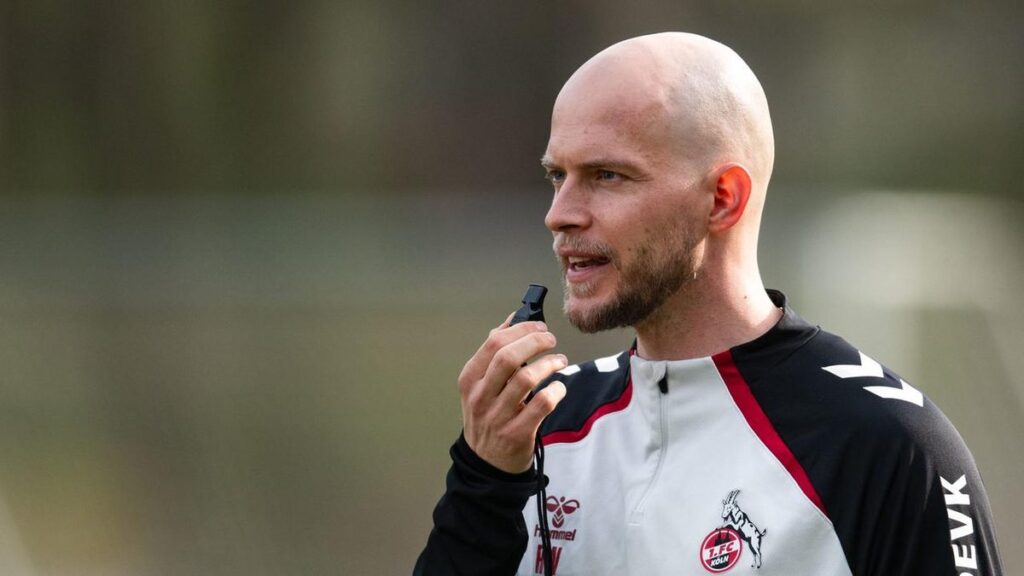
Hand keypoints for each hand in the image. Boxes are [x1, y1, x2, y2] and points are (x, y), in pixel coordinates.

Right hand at [458, 317, 568, 472]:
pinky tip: (559, 388)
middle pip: (508, 357)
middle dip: (535, 342)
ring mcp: (497, 416)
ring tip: (559, 361)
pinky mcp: (517, 433)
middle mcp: (480, 396)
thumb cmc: (487, 415)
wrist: (485, 462)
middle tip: (551, 340)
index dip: (521, 329)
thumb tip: (513, 319)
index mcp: (470, 379)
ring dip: (549, 364)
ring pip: (527, 378)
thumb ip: (494, 352)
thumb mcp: (480, 384)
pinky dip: (556, 391)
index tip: (539, 326)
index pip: (493, 343)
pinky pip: (542, 404)